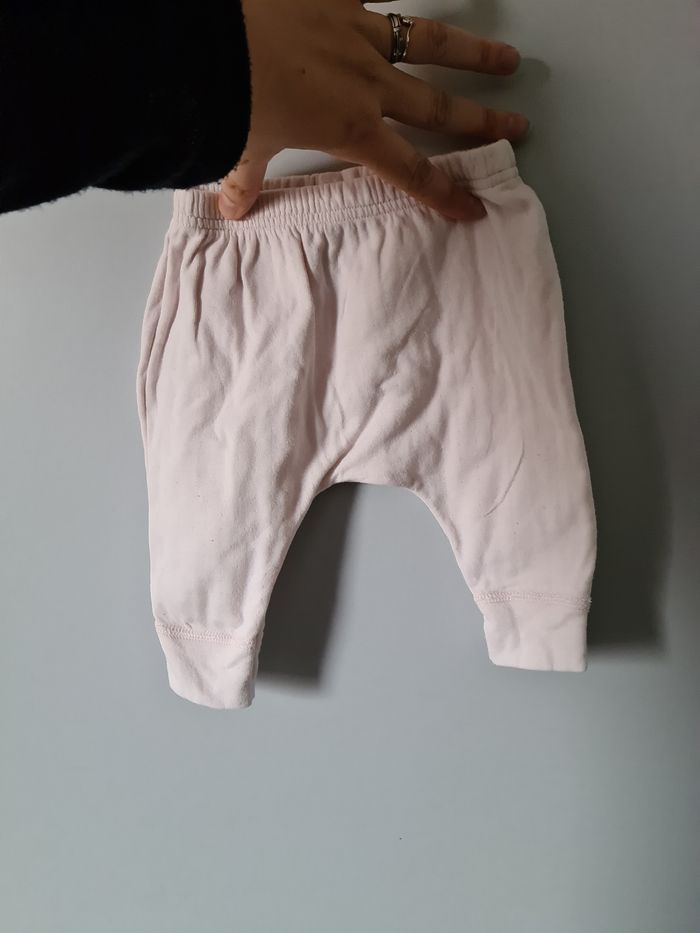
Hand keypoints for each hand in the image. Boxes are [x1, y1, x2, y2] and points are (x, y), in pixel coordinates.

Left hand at [219, 0, 528, 221]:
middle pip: (436, 107)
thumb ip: (244, 177)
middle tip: (514, 126)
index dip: (442, 192)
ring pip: (429, 44)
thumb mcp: (241, 147)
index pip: (407, 170)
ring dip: (471, 55)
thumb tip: (232, 209)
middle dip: (479, 121)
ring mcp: (357, 30)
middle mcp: (366, 82)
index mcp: (348, 128)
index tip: (472, 207)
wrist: (214, 38)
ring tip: (506, 61)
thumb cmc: (231, 99)